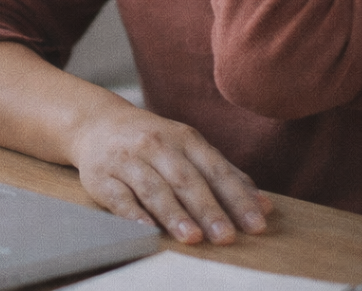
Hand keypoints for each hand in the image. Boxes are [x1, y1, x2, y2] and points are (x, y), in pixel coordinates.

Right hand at [68, 100, 271, 244]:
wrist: (98, 123)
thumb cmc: (154, 141)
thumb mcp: (189, 147)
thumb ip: (224, 175)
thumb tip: (264, 205)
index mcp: (184, 138)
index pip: (215, 170)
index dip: (236, 198)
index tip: (257, 224)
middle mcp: (157, 145)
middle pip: (186, 180)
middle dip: (208, 209)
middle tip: (227, 237)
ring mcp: (128, 160)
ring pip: (154, 188)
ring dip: (174, 214)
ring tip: (192, 237)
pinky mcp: (102, 177)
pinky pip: (120, 198)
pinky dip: (134, 215)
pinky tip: (149, 230)